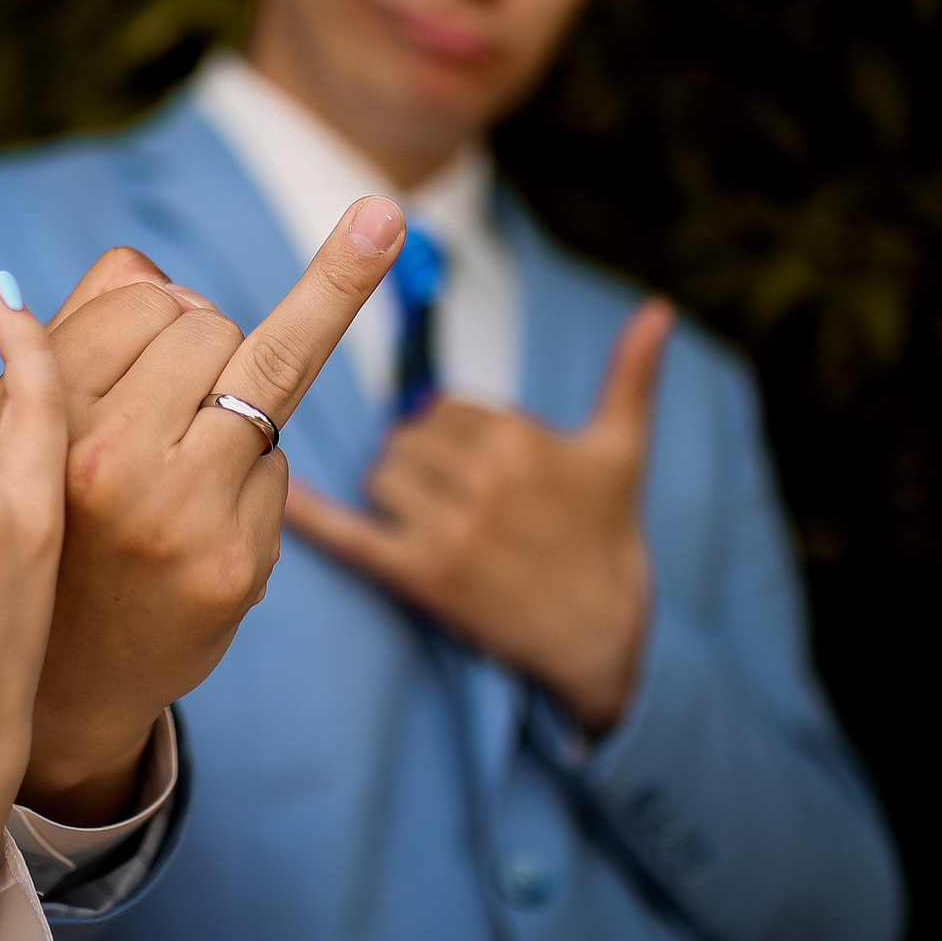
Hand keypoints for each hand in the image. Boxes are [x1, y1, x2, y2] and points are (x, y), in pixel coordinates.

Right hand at [0, 199, 407, 823]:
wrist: (62, 683)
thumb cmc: (51, 521)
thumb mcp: (24, 419)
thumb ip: (83, 323)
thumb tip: (152, 266)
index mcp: (42, 415)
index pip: (143, 294)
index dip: (155, 313)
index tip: (147, 335)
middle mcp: (107, 463)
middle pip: (210, 323)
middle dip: (203, 346)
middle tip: (166, 411)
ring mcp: (181, 516)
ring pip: (264, 373)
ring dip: (239, 398)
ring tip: (190, 450)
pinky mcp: (238, 565)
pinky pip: (278, 462)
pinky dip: (253, 474)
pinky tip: (204, 521)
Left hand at [286, 298, 675, 732]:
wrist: (602, 633)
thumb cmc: (607, 533)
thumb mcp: (622, 450)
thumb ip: (632, 373)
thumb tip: (660, 308)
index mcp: (518, 439)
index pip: (439, 404)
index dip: (446, 426)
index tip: (466, 450)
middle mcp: (480, 480)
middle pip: (403, 437)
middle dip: (416, 455)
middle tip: (447, 485)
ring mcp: (448, 530)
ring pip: (379, 476)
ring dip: (391, 487)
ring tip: (429, 510)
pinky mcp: (422, 576)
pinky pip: (352, 535)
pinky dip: (312, 516)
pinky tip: (281, 494)